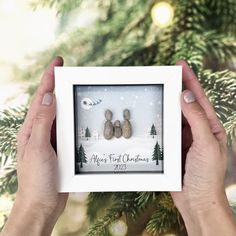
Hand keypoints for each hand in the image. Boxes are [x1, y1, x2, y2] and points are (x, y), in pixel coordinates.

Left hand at [2, 57, 67, 235]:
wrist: (42, 203)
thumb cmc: (36, 179)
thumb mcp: (38, 147)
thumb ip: (43, 121)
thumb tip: (49, 95)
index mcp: (32, 128)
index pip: (41, 96)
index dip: (49, 77)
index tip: (58, 62)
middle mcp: (41, 130)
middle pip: (51, 102)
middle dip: (58, 84)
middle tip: (69, 71)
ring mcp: (51, 138)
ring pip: (60, 113)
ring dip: (67, 99)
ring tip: (76, 88)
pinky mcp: (60, 147)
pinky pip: (68, 127)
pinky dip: (73, 117)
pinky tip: (80, 114)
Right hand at [171, 60, 235, 234]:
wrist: (196, 200)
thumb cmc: (207, 175)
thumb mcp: (206, 144)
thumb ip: (197, 119)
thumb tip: (185, 96)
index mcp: (210, 127)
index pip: (199, 99)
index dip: (190, 81)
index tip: (180, 65)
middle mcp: (197, 129)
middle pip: (185, 104)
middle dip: (177, 87)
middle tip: (165, 73)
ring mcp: (184, 137)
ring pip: (174, 115)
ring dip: (167, 103)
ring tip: (158, 89)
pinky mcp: (173, 146)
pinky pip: (165, 128)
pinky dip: (160, 119)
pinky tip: (154, 113)